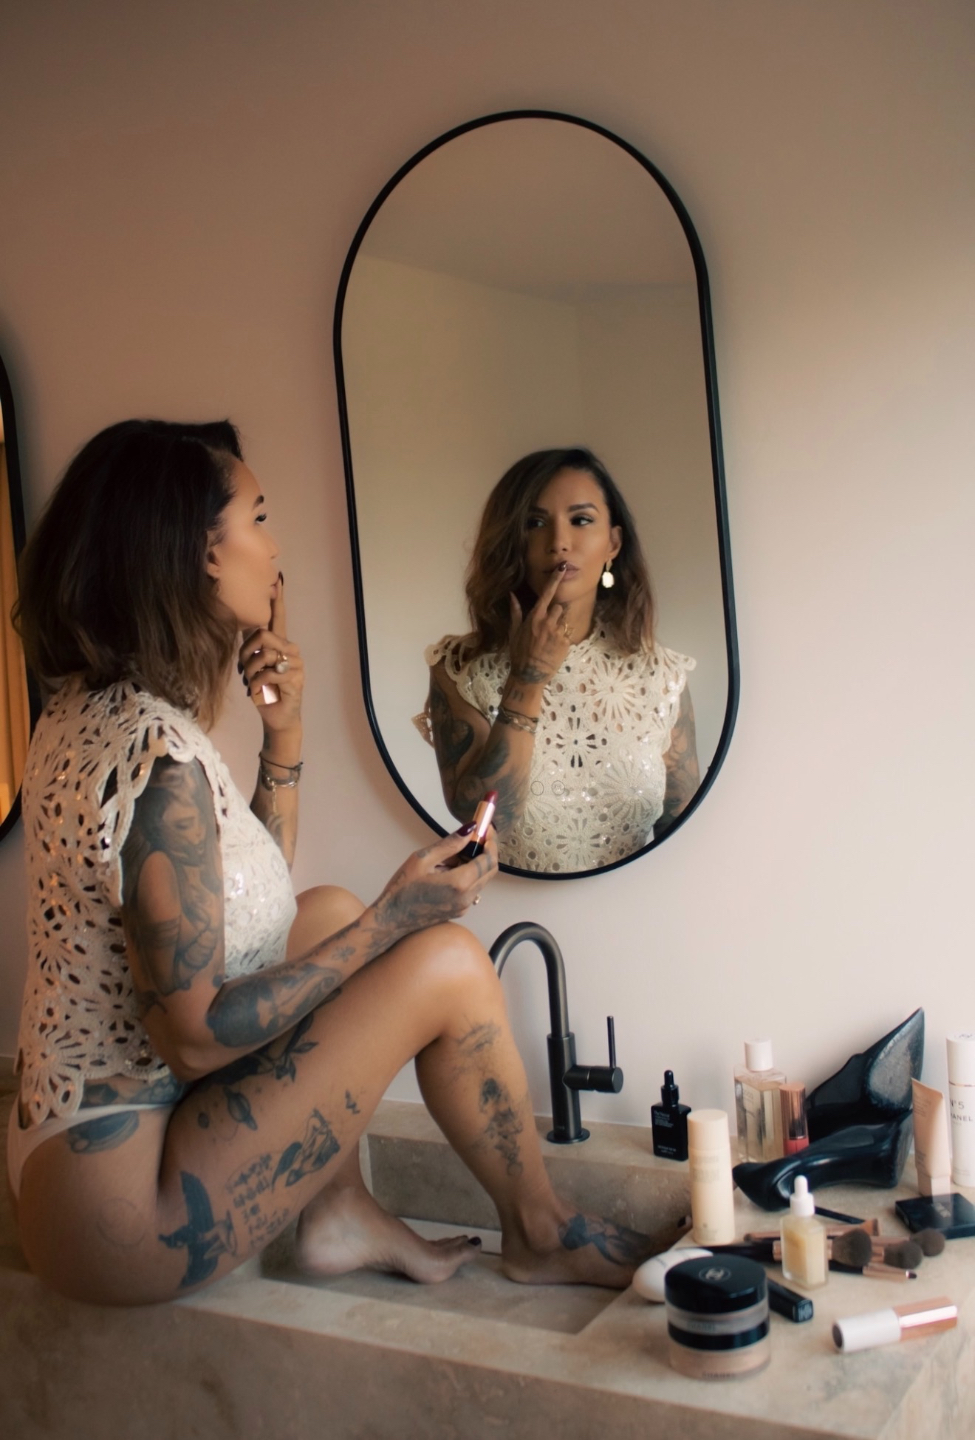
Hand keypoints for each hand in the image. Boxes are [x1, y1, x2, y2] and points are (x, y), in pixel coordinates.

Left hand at [239, 574, 303, 735]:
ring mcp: (296, 664)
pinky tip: (258, 694)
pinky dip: (257, 686)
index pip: (278, 617)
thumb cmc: (265, 691)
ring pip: (264, 655)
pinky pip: (268, 674)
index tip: (276, 579)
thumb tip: (244, 627)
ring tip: (252, 684)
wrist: (277, 718)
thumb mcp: (254, 667)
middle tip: (243, 671)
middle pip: (263, 634)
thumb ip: (251, 648)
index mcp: (281, 644)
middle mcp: (291, 650)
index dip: (277, 599)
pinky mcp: (295, 679)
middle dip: (246, 653)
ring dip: (251, 672)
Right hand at [373, 829, 497, 939]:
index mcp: (459, 883)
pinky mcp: (459, 910)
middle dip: (486, 851)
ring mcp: (464, 906)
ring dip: (475, 863)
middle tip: (474, 837)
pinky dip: (467, 875)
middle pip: (490, 870)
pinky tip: (446, 869)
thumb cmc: (402, 890)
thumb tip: (470, 830)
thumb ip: (449, 844)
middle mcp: (467, 897)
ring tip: (451, 855)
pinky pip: (472, 888)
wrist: (391, 920)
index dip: (490, 842)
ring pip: (481, 879)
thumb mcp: (422, 859)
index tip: (486, 829)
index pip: (488, 860)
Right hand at [507, 564, 573, 685]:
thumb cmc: (519, 653)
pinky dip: (562, 638)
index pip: (547, 593)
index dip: (556, 579)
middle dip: (555, 613)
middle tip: (547, 627)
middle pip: (559, 606)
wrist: (529, 675)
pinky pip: (567, 634)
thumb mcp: (514, 632)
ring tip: (550, 639)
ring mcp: (558, 632)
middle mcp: (548, 622)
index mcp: (535, 617)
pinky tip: (553, 648)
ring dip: (559, 625)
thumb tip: (511, 595)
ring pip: (564, 619)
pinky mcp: (566, 642)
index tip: (562, 568)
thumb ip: (515, 612)